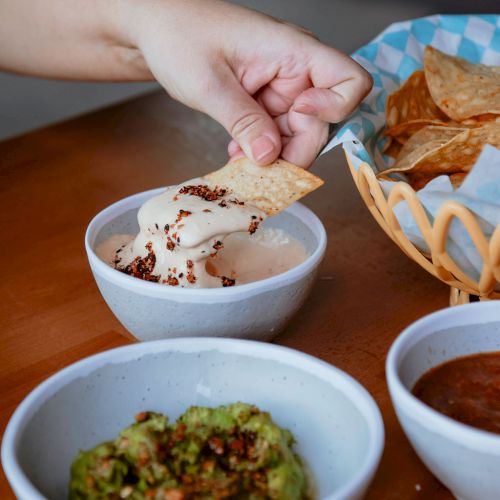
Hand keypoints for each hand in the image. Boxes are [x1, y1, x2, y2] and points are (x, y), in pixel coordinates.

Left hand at [129, 0, 371, 167]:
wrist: (156, 29)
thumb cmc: (179, 35)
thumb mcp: (209, 84)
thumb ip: (243, 122)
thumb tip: (270, 157)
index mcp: (292, 50)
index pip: (349, 80)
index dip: (334, 109)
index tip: (299, 118)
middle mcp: (294, 71)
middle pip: (322, 121)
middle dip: (296, 149)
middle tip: (264, 167)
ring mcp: (280, 88)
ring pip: (297, 134)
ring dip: (274, 156)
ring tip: (241, 160)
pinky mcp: (265, 102)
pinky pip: (275, 135)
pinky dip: (260, 149)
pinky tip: (237, 153)